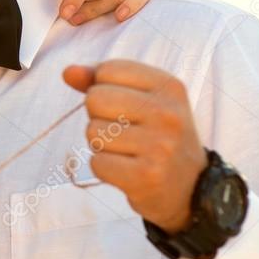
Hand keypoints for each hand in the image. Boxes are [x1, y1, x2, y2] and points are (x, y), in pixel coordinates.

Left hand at [63, 60, 207, 232]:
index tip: (127, 107)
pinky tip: (127, 170)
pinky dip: (104, 168)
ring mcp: (160, 146)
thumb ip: (101, 81)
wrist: (190, 187)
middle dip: (98, 116)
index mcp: (169, 86)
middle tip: (125, 132)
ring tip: (129, 151)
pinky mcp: (147, 176)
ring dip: (102, 144)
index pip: (107, 70)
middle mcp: (168, 113)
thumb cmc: (156, 135)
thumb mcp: (141, 98)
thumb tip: (68, 72)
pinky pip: (97, 163)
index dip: (104, 89)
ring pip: (93, 132)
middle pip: (94, 99)